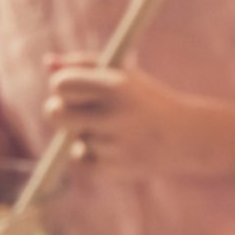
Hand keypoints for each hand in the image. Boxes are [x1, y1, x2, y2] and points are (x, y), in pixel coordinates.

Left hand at [43, 53, 190, 175]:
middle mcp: (116, 116)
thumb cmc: (149, 101)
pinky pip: (80, 160)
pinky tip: (113, 149)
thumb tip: (48, 63)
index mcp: (117, 87)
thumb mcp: (124, 75)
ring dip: (86, 135)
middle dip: (60, 112)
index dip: (62, 87)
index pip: (61, 85)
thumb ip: (85, 65)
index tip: (71, 90)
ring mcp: (115, 146)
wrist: (186, 137)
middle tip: (76, 112)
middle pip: (54, 113)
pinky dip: (89, 155)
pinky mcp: (114, 170)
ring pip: (72, 138)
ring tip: (115, 132)